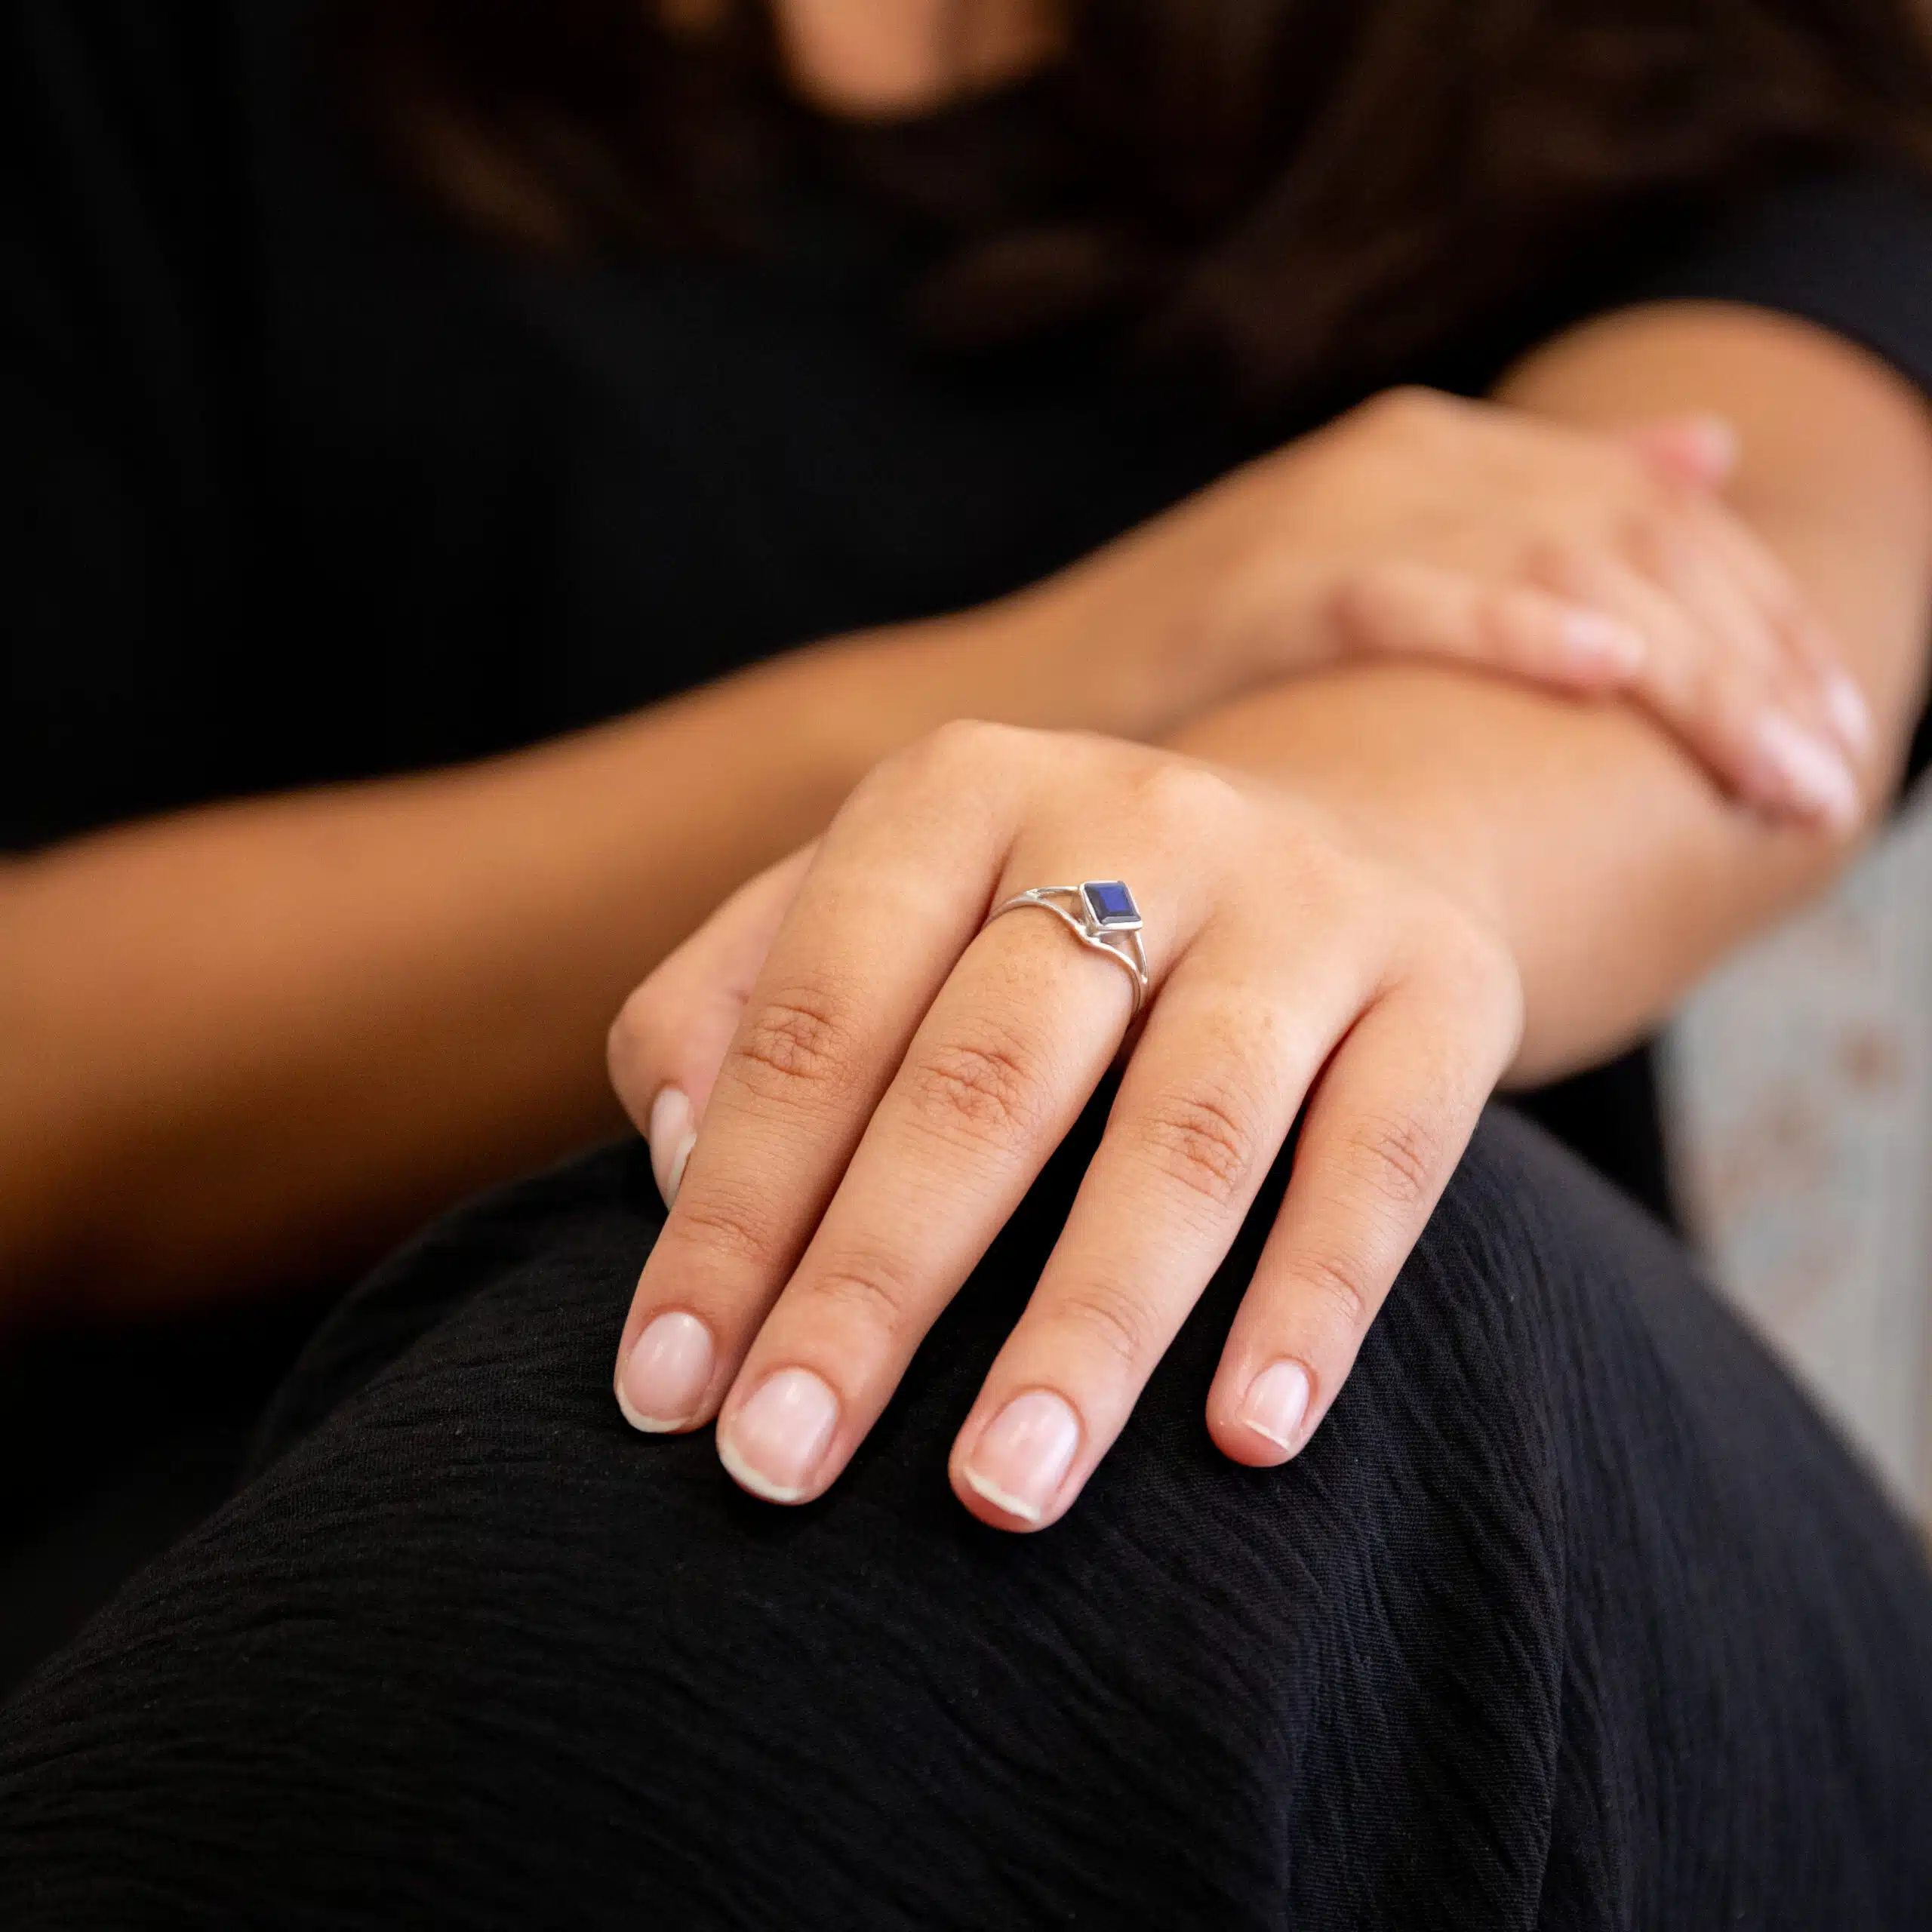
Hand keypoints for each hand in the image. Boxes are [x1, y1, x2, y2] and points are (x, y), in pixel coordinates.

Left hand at [607, 722, 1522, 1529]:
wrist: (1344, 830)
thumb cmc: (1056, 912)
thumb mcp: (885, 901)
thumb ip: (738, 999)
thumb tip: (669, 1157)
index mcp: (959, 794)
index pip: (820, 1017)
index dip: (734, 1207)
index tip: (663, 1390)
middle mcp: (1133, 821)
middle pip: (986, 1073)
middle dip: (873, 1283)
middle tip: (779, 1465)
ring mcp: (1301, 901)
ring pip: (1187, 1130)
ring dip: (1089, 1323)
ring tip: (1002, 1489)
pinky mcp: (1443, 987)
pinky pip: (1381, 1158)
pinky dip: (1316, 1297)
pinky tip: (1248, 1436)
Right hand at [999, 388, 1865, 826]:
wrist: (1008, 715)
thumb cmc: (1198, 689)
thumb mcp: (1380, 590)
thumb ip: (1532, 528)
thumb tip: (1705, 456)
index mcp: (1438, 457)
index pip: (1655, 521)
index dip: (1765, 626)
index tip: (1836, 743)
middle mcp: (1397, 461)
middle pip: (1630, 540)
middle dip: (1751, 660)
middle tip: (1827, 777)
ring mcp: (1320, 512)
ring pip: (1549, 563)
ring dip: (1681, 667)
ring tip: (1772, 763)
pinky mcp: (1249, 584)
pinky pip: (1404, 592)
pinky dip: (1507, 626)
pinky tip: (1603, 676)